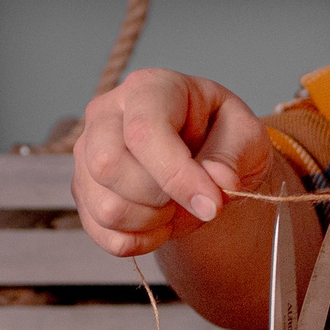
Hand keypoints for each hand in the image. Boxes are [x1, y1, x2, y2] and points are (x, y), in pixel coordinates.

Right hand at [74, 67, 273, 255]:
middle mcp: (106, 114)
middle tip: (191, 197)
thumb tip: (218, 183)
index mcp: (148, 88)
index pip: (144, 132)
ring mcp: (87, 153)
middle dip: (158, 198)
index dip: (178, 176)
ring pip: (104, 206)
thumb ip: (233, 156)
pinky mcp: (84, 190)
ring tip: (176, 207)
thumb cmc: (223, 136)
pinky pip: (102, 234)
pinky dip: (138, 241)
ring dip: (151, 222)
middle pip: (107, 165)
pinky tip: (159, 223)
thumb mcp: (246, 136)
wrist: (205, 156)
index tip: (212, 205)